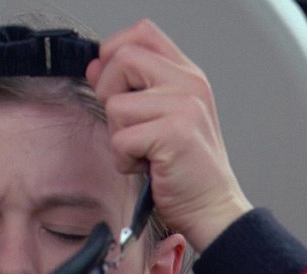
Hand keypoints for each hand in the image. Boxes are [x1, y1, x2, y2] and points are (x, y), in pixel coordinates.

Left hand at [86, 19, 252, 251]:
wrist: (212, 207)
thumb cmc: (183, 167)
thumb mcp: (160, 117)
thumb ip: (131, 87)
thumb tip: (95, 66)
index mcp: (186, 74)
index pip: (142, 33)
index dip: (115, 51)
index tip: (114, 84)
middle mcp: (189, 83)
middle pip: (123, 58)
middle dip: (109, 94)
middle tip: (129, 126)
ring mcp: (185, 106)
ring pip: (116, 105)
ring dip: (119, 137)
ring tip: (144, 152)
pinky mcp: (175, 133)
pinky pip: (120, 139)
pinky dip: (125, 160)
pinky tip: (147, 167)